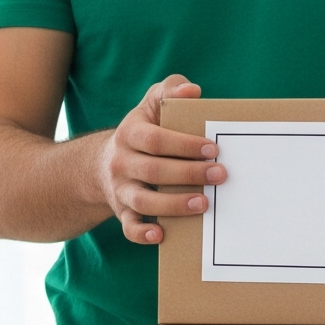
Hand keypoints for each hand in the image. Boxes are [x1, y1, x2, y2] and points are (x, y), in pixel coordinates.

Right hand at [99, 75, 220, 244]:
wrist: (104, 164)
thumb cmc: (142, 131)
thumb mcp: (151, 105)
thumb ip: (170, 90)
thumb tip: (192, 90)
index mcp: (129, 134)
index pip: (156, 140)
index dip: (184, 145)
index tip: (213, 149)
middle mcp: (121, 163)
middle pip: (153, 171)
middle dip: (189, 174)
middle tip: (221, 175)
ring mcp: (120, 189)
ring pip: (143, 201)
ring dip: (174, 205)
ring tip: (203, 204)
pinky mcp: (122, 212)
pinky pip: (128, 227)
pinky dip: (142, 233)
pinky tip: (161, 234)